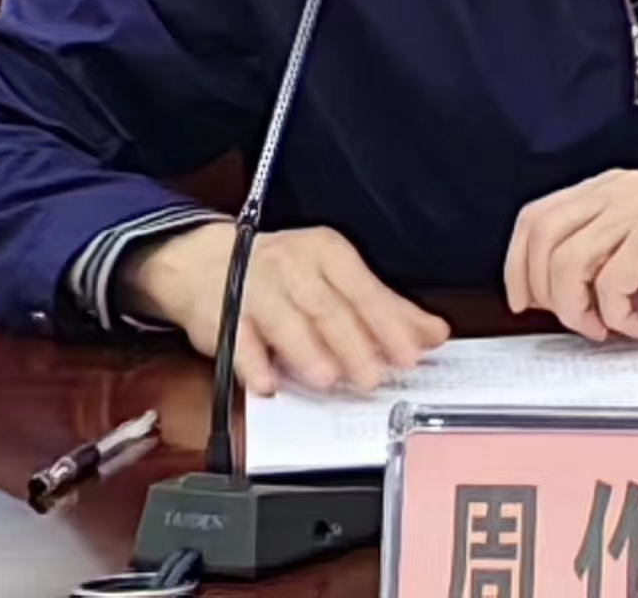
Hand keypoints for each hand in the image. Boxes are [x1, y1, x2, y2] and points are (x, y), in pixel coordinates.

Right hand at [118, 222, 449, 393]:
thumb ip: (385, 308)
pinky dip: (253, 363)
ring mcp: (255, 289)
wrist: (204, 261)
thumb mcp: (336, 279)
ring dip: (307, 350)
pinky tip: (268, 383)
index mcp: (327, 253)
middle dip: (353, 343)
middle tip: (374, 377)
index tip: (410, 353)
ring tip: (328, 378)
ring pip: (286, 320)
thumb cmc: (282, 274)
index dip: (387, 323)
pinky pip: (238, 340)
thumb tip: (432, 334)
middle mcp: (292, 265)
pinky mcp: (223, 315)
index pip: (363, 289)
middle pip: (327, 308)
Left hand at [504, 170, 637, 341]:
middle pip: (544, 236)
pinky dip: (614, 314)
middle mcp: (621, 189)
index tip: (523, 301)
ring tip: (604, 326)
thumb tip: (530, 291)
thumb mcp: (622, 267)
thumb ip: (580, 265)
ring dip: (578, 309)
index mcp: (607, 190)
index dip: (518, 264)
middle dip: (545, 291)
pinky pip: (610, 281)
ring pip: (570, 261)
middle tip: (572, 320)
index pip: (536, 218)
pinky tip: (634, 323)